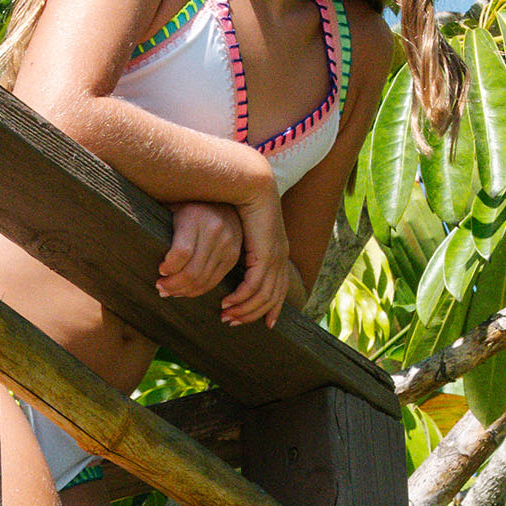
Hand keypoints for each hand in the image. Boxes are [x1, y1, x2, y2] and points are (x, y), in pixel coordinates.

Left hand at [157, 202, 243, 298]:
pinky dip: (197, 290)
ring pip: (203, 281)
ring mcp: (228, 245)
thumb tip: (134, 244)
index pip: (182, 253)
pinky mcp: (233, 256)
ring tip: (168, 290)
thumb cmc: (185, 202)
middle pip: (192, 272)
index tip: (159, 270)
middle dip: (172, 285)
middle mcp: (215, 230)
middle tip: (159, 287)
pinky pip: (214, 281)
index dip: (168, 267)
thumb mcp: (171, 206)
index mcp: (195, 216)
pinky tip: (184, 289)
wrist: (224, 195)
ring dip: (183, 291)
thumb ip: (158, 221)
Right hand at [222, 175, 290, 328]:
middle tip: (232, 322)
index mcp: (278, 249)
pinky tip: (227, 301)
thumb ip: (241, 244)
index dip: (272, 307)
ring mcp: (275, 255)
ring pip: (264, 294)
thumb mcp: (242, 228)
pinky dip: (241, 297)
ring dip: (244, 309)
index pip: (280, 287)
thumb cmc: (239, 202)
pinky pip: (254, 284)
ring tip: (225, 315)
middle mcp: (281, 255)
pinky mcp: (265, 253)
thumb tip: (234, 255)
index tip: (264, 323)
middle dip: (254, 314)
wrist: (248, 182)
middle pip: (274, 296)